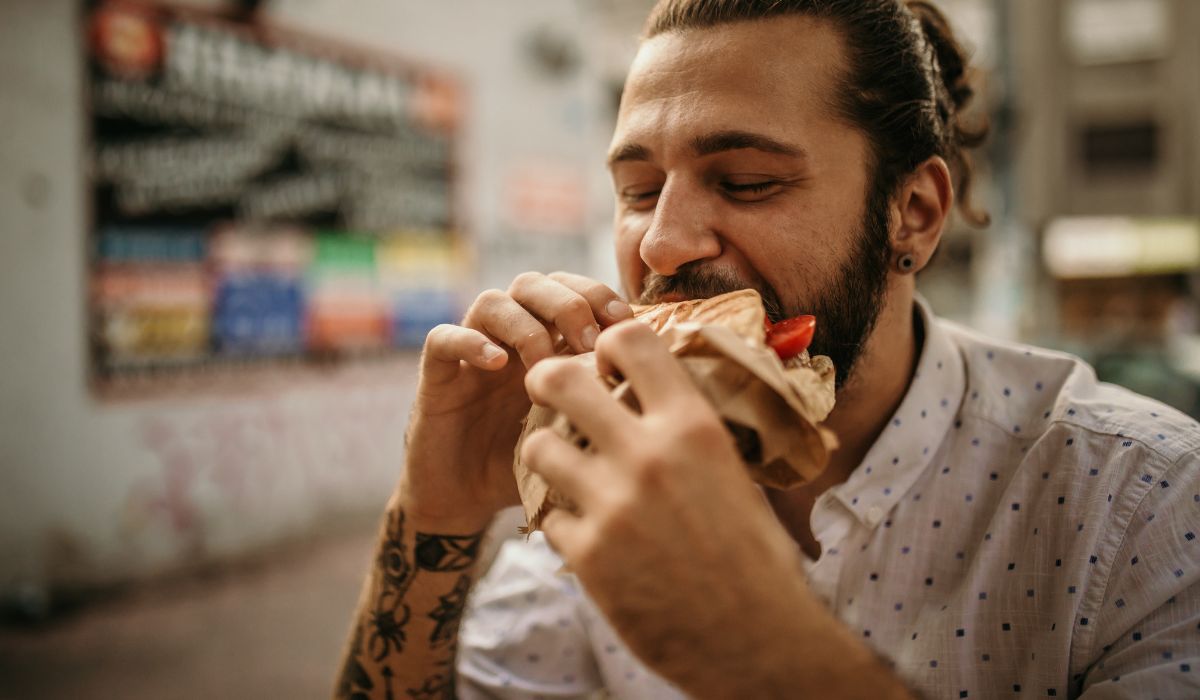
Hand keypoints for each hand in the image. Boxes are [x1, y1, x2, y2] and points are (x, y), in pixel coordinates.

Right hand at [400, 272, 632, 530]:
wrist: (467, 501)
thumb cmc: (531, 466)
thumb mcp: (580, 433)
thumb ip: (611, 406)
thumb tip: (671, 393)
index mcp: (549, 341)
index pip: (574, 290)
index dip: (601, 297)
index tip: (628, 326)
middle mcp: (511, 337)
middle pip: (535, 283)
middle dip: (568, 303)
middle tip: (591, 342)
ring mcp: (473, 351)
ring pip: (493, 301)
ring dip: (525, 324)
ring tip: (544, 362)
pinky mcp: (437, 374)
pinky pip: (444, 337)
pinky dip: (471, 341)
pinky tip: (497, 364)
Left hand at [520, 321, 815, 694]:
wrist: (756, 637)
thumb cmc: (753, 554)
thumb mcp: (731, 471)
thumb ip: (687, 429)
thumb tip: (654, 391)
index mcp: (692, 426)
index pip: (630, 339)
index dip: (607, 344)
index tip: (605, 363)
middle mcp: (647, 455)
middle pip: (559, 380)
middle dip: (547, 381)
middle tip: (551, 394)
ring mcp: (611, 505)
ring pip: (536, 446)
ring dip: (546, 454)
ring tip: (565, 468)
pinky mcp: (586, 554)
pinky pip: (547, 514)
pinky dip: (562, 520)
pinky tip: (587, 531)